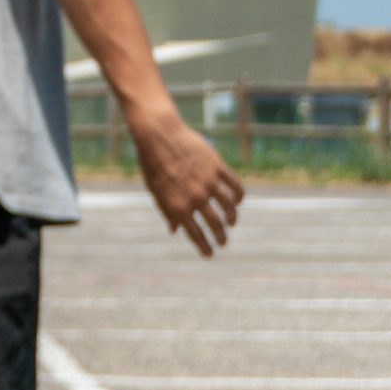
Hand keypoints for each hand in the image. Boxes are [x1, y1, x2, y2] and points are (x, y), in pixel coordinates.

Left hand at [131, 109, 242, 256]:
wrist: (158, 134)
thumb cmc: (152, 163)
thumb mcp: (154, 190)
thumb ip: (166, 211)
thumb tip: (175, 231)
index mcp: (177, 206)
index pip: (195, 234)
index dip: (204, 247)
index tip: (210, 254)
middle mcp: (194, 197)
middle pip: (215, 225)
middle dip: (221, 238)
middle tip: (223, 243)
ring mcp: (208, 182)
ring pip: (229, 208)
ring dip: (232, 219)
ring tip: (231, 224)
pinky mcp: (217, 167)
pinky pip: (235, 187)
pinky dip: (238, 197)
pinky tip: (236, 202)